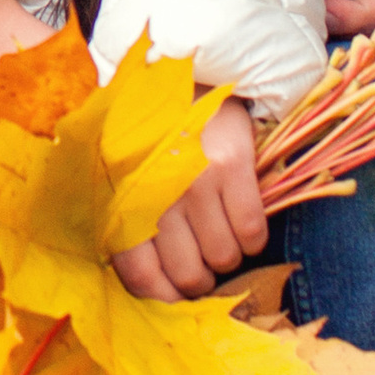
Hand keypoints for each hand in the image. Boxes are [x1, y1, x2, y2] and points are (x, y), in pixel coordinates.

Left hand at [111, 96, 267, 301]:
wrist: (177, 75)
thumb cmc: (146, 139)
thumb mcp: (121, 179)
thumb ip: (129, 227)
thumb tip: (154, 289)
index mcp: (122, 200)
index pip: (142, 277)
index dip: (165, 299)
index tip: (176, 296)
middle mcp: (156, 195)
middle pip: (189, 275)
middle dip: (200, 280)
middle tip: (202, 262)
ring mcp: (195, 180)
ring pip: (224, 258)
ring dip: (228, 257)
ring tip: (220, 233)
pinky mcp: (232, 165)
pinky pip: (252, 232)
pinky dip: (253, 239)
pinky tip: (242, 220)